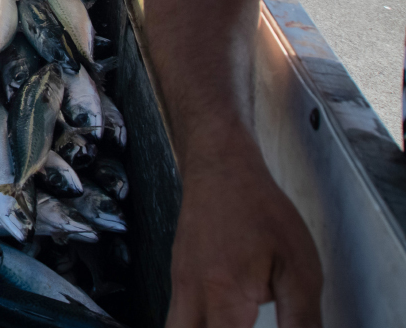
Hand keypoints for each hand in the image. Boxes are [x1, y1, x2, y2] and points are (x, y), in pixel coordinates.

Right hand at [166, 157, 321, 327]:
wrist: (220, 166)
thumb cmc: (259, 210)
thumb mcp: (299, 269)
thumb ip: (302, 321)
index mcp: (223, 298)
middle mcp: (192, 296)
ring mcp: (180, 286)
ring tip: (229, 327)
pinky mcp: (179, 276)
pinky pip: (177, 317)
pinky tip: (216, 324)